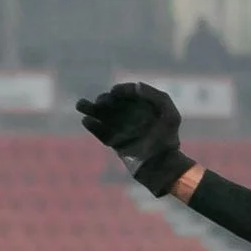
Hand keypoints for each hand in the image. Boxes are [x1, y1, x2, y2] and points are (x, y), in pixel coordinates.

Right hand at [75, 82, 192, 196]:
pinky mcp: (115, 142)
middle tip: (101, 103)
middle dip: (104, 100)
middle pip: (112, 103)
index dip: (120, 90)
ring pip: (102, 116)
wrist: (163, 165)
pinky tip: (86, 120)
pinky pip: (101, 133)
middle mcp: (130, 115)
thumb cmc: (168, 138)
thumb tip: (136, 85)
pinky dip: (93, 127)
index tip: (115, 93)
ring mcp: (121, 129)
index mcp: (142, 106)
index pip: (127, 93)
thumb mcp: (169, 113)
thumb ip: (155, 96)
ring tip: (80, 105)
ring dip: (90, 109)